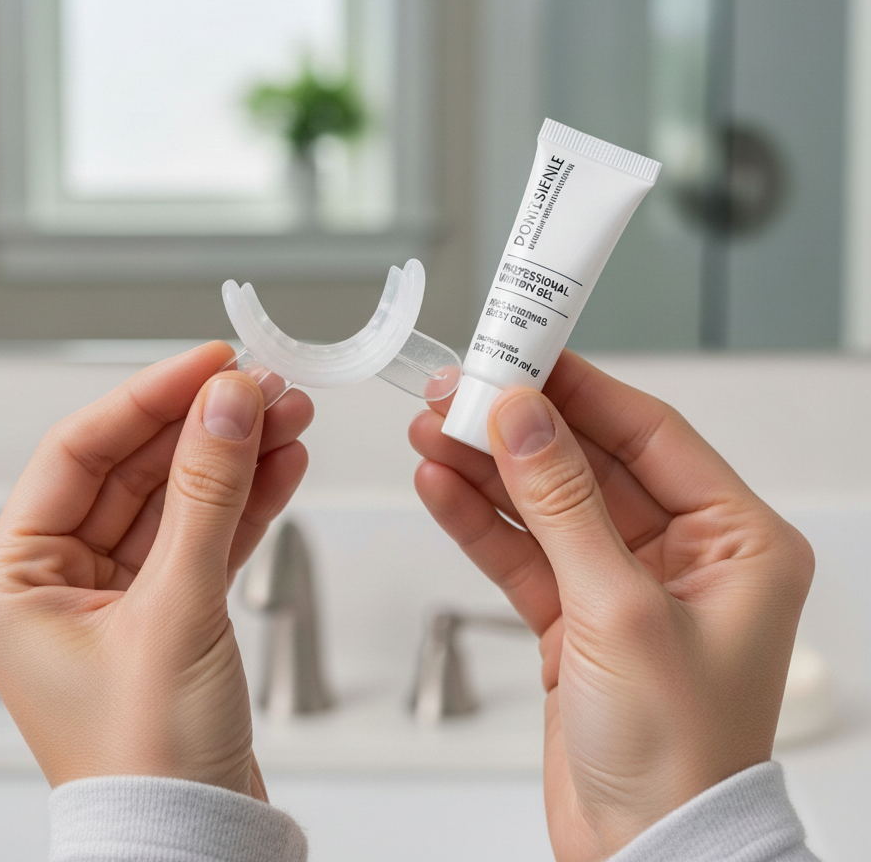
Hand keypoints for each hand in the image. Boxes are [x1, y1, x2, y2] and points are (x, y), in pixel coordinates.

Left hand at [0, 341, 312, 798]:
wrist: (194, 845)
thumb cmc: (148, 764)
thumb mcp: (178, 608)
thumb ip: (207, 494)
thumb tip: (228, 404)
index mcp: (14, 581)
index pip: (80, 452)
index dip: (149, 397)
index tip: (210, 363)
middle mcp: (56, 583)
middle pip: (135, 468)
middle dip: (205, 425)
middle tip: (264, 387)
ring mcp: (116, 595)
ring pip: (177, 498)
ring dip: (234, 457)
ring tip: (289, 417)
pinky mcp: (167, 609)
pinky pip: (204, 534)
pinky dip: (245, 501)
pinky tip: (282, 466)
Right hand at [409, 350, 813, 861]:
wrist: (640, 856)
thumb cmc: (677, 754)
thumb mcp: (619, 608)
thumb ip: (563, 504)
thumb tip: (522, 417)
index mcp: (736, 540)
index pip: (650, 434)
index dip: (581, 390)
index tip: (521, 355)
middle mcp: (685, 554)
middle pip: (588, 462)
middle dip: (518, 430)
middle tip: (457, 395)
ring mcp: (624, 584)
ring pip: (546, 503)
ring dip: (488, 469)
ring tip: (432, 434)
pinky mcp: (576, 616)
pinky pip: (524, 550)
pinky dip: (481, 522)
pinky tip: (441, 488)